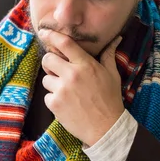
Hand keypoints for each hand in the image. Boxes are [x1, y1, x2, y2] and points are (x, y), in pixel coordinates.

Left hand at [40, 30, 123, 145]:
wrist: (106, 128)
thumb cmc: (110, 100)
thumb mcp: (112, 75)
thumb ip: (108, 55)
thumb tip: (115, 39)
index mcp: (86, 65)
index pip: (64, 43)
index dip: (52, 35)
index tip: (44, 32)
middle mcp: (71, 75)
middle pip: (48, 59)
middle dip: (50, 63)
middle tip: (58, 71)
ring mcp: (61, 90)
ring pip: (46, 79)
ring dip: (53, 84)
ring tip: (67, 92)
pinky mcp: (55, 104)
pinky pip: (47, 96)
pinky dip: (54, 99)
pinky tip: (67, 104)